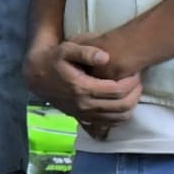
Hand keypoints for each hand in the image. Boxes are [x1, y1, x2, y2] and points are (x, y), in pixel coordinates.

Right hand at [25, 37, 141, 135]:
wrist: (36, 76)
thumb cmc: (53, 59)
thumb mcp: (66, 49)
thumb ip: (86, 52)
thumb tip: (105, 57)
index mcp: (82, 88)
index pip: (118, 90)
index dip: (131, 82)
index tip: (134, 71)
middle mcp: (84, 105)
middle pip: (122, 106)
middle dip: (135, 93)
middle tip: (137, 80)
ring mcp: (83, 114)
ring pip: (118, 118)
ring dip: (131, 105)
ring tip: (132, 90)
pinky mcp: (83, 118)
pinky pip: (109, 124)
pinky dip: (121, 116)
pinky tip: (123, 104)